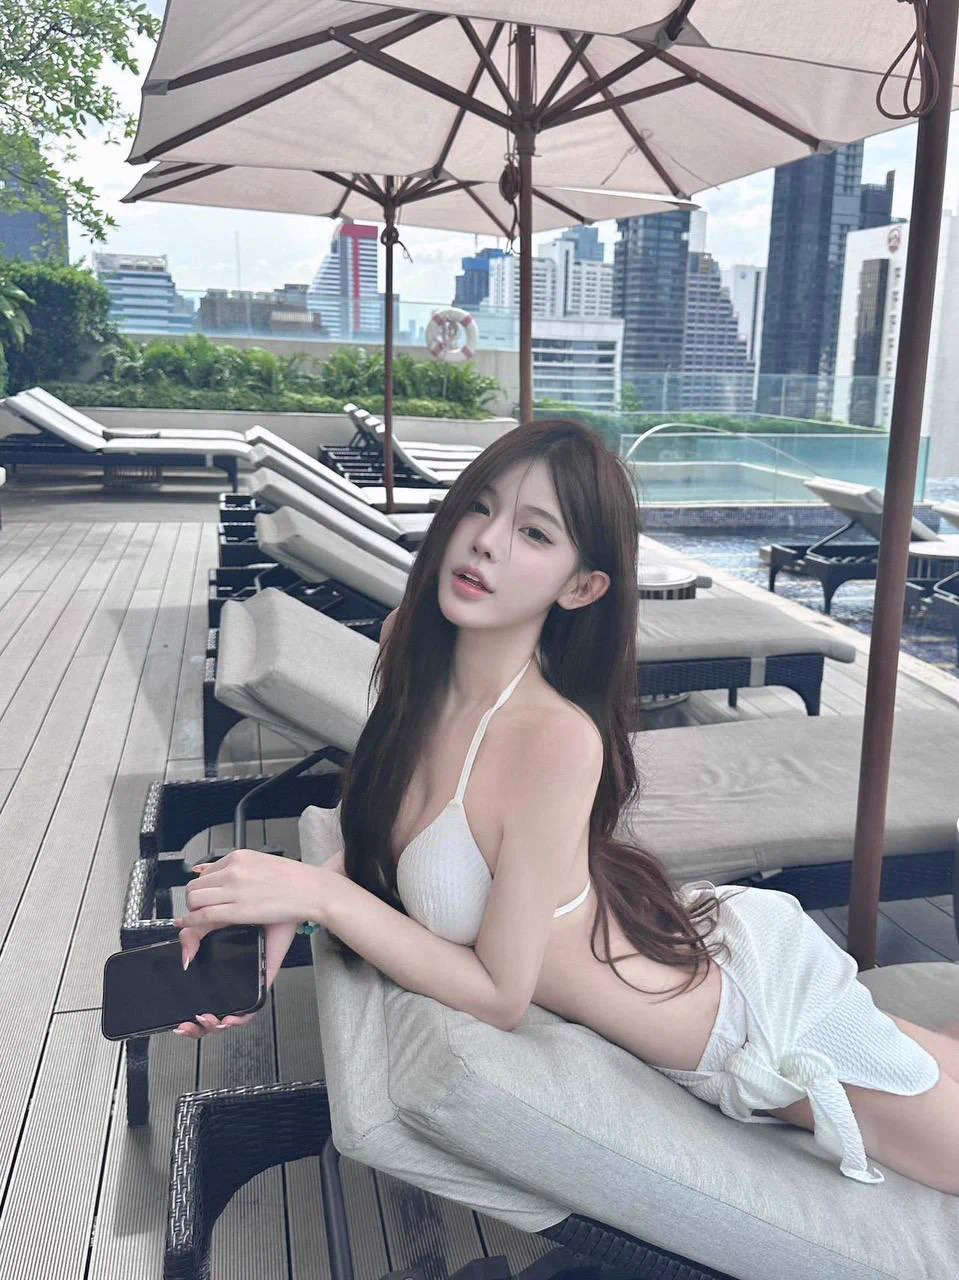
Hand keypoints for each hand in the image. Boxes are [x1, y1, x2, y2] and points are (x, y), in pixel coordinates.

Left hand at [174, 847, 320, 929]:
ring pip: (194, 899)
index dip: (202, 889)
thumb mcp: (259, 862)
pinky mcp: (238, 909)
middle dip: (194, 900)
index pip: (205, 872)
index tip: (204, 900)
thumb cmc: (293, 881)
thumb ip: (232, 866)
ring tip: (202, 919)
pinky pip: (204, 915)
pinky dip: (192, 922)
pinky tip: (191, 926)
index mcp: (239, 857)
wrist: (313, 890)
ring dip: (193, 911)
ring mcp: (234, 888)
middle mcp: (233, 870)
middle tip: (201, 911)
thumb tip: (201, 869)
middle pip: (194, 886)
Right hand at [174, 919, 298, 1038]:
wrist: (270, 908)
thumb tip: (185, 959)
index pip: (195, 1001)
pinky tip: (229, 1017)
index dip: (186, 1016)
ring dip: (214, 1026)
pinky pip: (251, 1010)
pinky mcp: (259, 985)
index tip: (179, 1020)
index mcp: (212, 970)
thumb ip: (191, 936)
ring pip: (227, 1019)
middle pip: (208, 1017)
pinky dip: (240, 1019)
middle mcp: (226, 982)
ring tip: (207, 1019)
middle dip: (196, 1028)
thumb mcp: (209, 921)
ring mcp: (242, 986)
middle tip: (188, 1024)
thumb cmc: (242, 915)